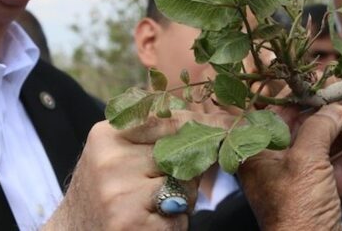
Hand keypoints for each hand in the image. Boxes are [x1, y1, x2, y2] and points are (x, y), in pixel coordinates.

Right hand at [45, 111, 232, 230]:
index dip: (207, 123)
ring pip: (185, 188)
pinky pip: (178, 220)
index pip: (169, 120)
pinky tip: (148, 226)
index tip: (236, 124)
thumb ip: (154, 135)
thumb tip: (214, 121)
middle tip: (164, 186)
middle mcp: (110, 159)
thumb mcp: (117, 153)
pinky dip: (173, 226)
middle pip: (182, 155)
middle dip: (189, 172)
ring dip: (181, 201)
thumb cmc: (105, 190)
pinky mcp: (128, 223)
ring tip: (152, 208)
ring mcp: (118, 193)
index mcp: (108, 134)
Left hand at [238, 105, 341, 230]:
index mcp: (257, 152)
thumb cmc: (297, 206)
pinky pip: (339, 168)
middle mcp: (275, 163)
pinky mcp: (321, 195)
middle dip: (336, 120)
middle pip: (307, 130)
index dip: (303, 101)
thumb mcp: (305, 160)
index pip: (276, 115)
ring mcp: (299, 180)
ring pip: (327, 148)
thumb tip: (333, 109)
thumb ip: (318, 127)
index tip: (328, 92)